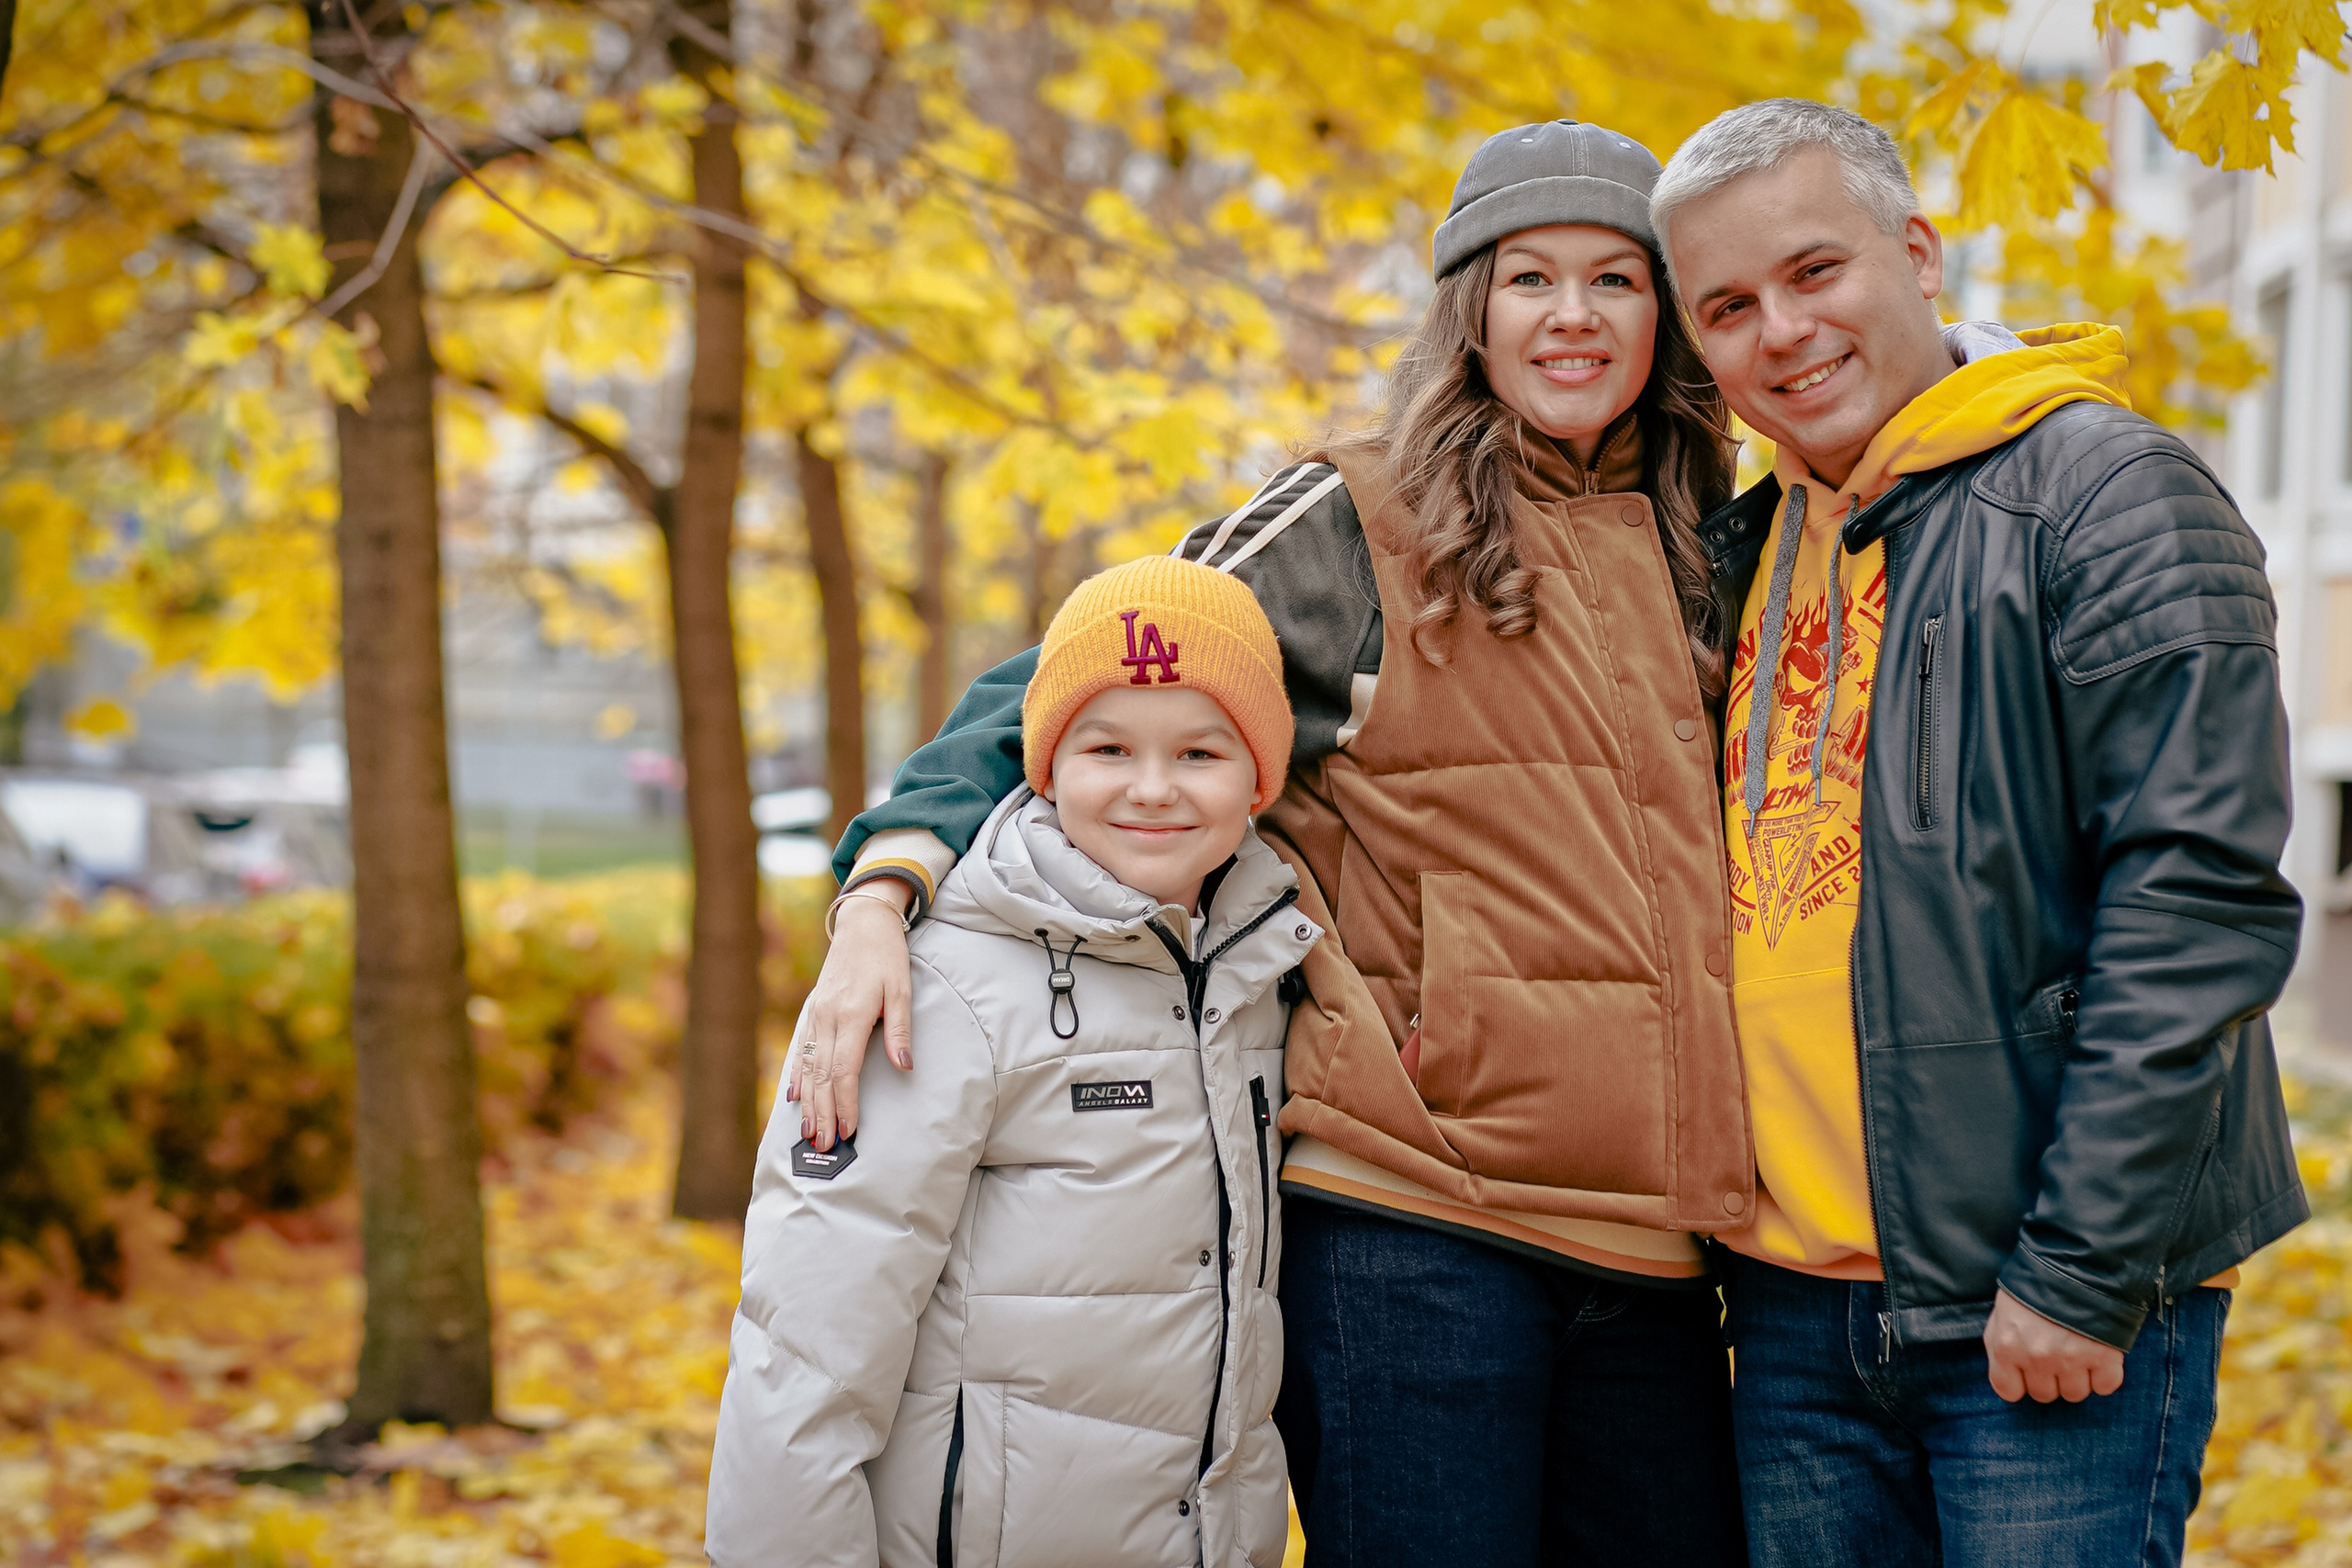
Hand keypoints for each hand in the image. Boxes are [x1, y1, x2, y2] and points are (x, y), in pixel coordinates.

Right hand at [787, 885, 914, 1149]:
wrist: (863, 924)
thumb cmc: (887, 957)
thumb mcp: (902, 988)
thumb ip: (900, 1029)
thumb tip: (903, 1066)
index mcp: (852, 1014)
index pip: (843, 1070)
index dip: (844, 1103)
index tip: (848, 1130)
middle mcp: (828, 1017)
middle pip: (821, 1075)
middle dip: (822, 1113)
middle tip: (823, 1145)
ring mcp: (817, 1014)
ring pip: (807, 1067)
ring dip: (808, 1102)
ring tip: (808, 1132)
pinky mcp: (813, 1011)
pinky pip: (801, 1050)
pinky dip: (796, 1076)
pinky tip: (794, 1097)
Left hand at [1983, 1286, 2125, 1402]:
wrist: (2076, 1261)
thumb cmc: (2035, 1282)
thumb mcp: (2003, 1310)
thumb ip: (2000, 1342)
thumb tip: (2007, 1370)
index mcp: (2007, 1347)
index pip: (2008, 1391)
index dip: (2018, 1382)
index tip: (2025, 1374)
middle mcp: (2037, 1358)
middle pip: (2044, 1394)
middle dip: (2049, 1378)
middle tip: (2054, 1356)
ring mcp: (2072, 1360)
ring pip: (2075, 1394)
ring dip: (2076, 1378)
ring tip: (2077, 1353)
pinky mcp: (2104, 1358)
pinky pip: (2105, 1386)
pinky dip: (2104, 1376)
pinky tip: (2098, 1357)